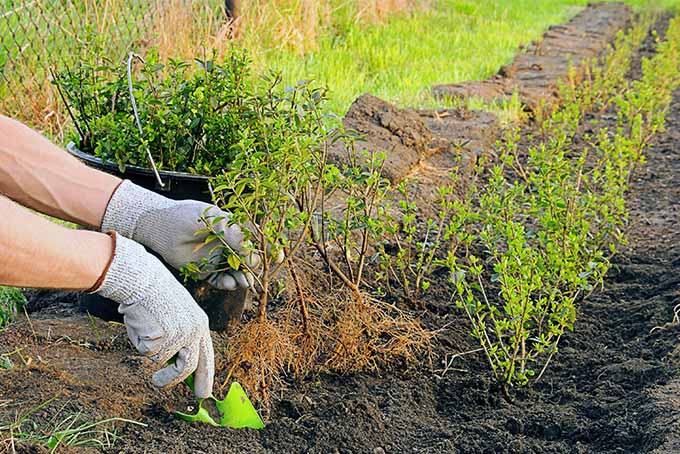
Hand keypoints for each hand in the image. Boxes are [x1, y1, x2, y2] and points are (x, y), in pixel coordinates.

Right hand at [94, 233, 213, 397]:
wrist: (143, 278)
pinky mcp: (162, 337)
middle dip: (172, 380)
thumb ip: (181, 338)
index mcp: (201, 324)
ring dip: (149, 349)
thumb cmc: (155, 295)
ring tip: (144, 329)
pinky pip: (146, 352)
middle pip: (188, 367)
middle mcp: (194, 331)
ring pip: (161, 359)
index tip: (204, 393)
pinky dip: (139, 341)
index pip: (207, 356)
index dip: (205, 376)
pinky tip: (141, 323)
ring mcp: (179, 335)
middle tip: (158, 382)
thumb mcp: (177, 315)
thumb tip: (176, 366)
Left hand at [101, 180, 258, 289]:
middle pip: (249, 260)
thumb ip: (236, 237)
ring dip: (243, 278)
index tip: (278, 258)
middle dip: (255, 268)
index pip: (256, 241)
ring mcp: (217, 258)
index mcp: (233, 229)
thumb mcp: (216, 222)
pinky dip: (228, 284)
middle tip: (256, 274)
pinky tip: (229, 283)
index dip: (268, 250)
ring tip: (244, 282)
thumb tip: (254, 256)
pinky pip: (221, 281)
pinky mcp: (205, 271)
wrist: (159, 226)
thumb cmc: (187, 217)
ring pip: (237, 272)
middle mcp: (227, 245)